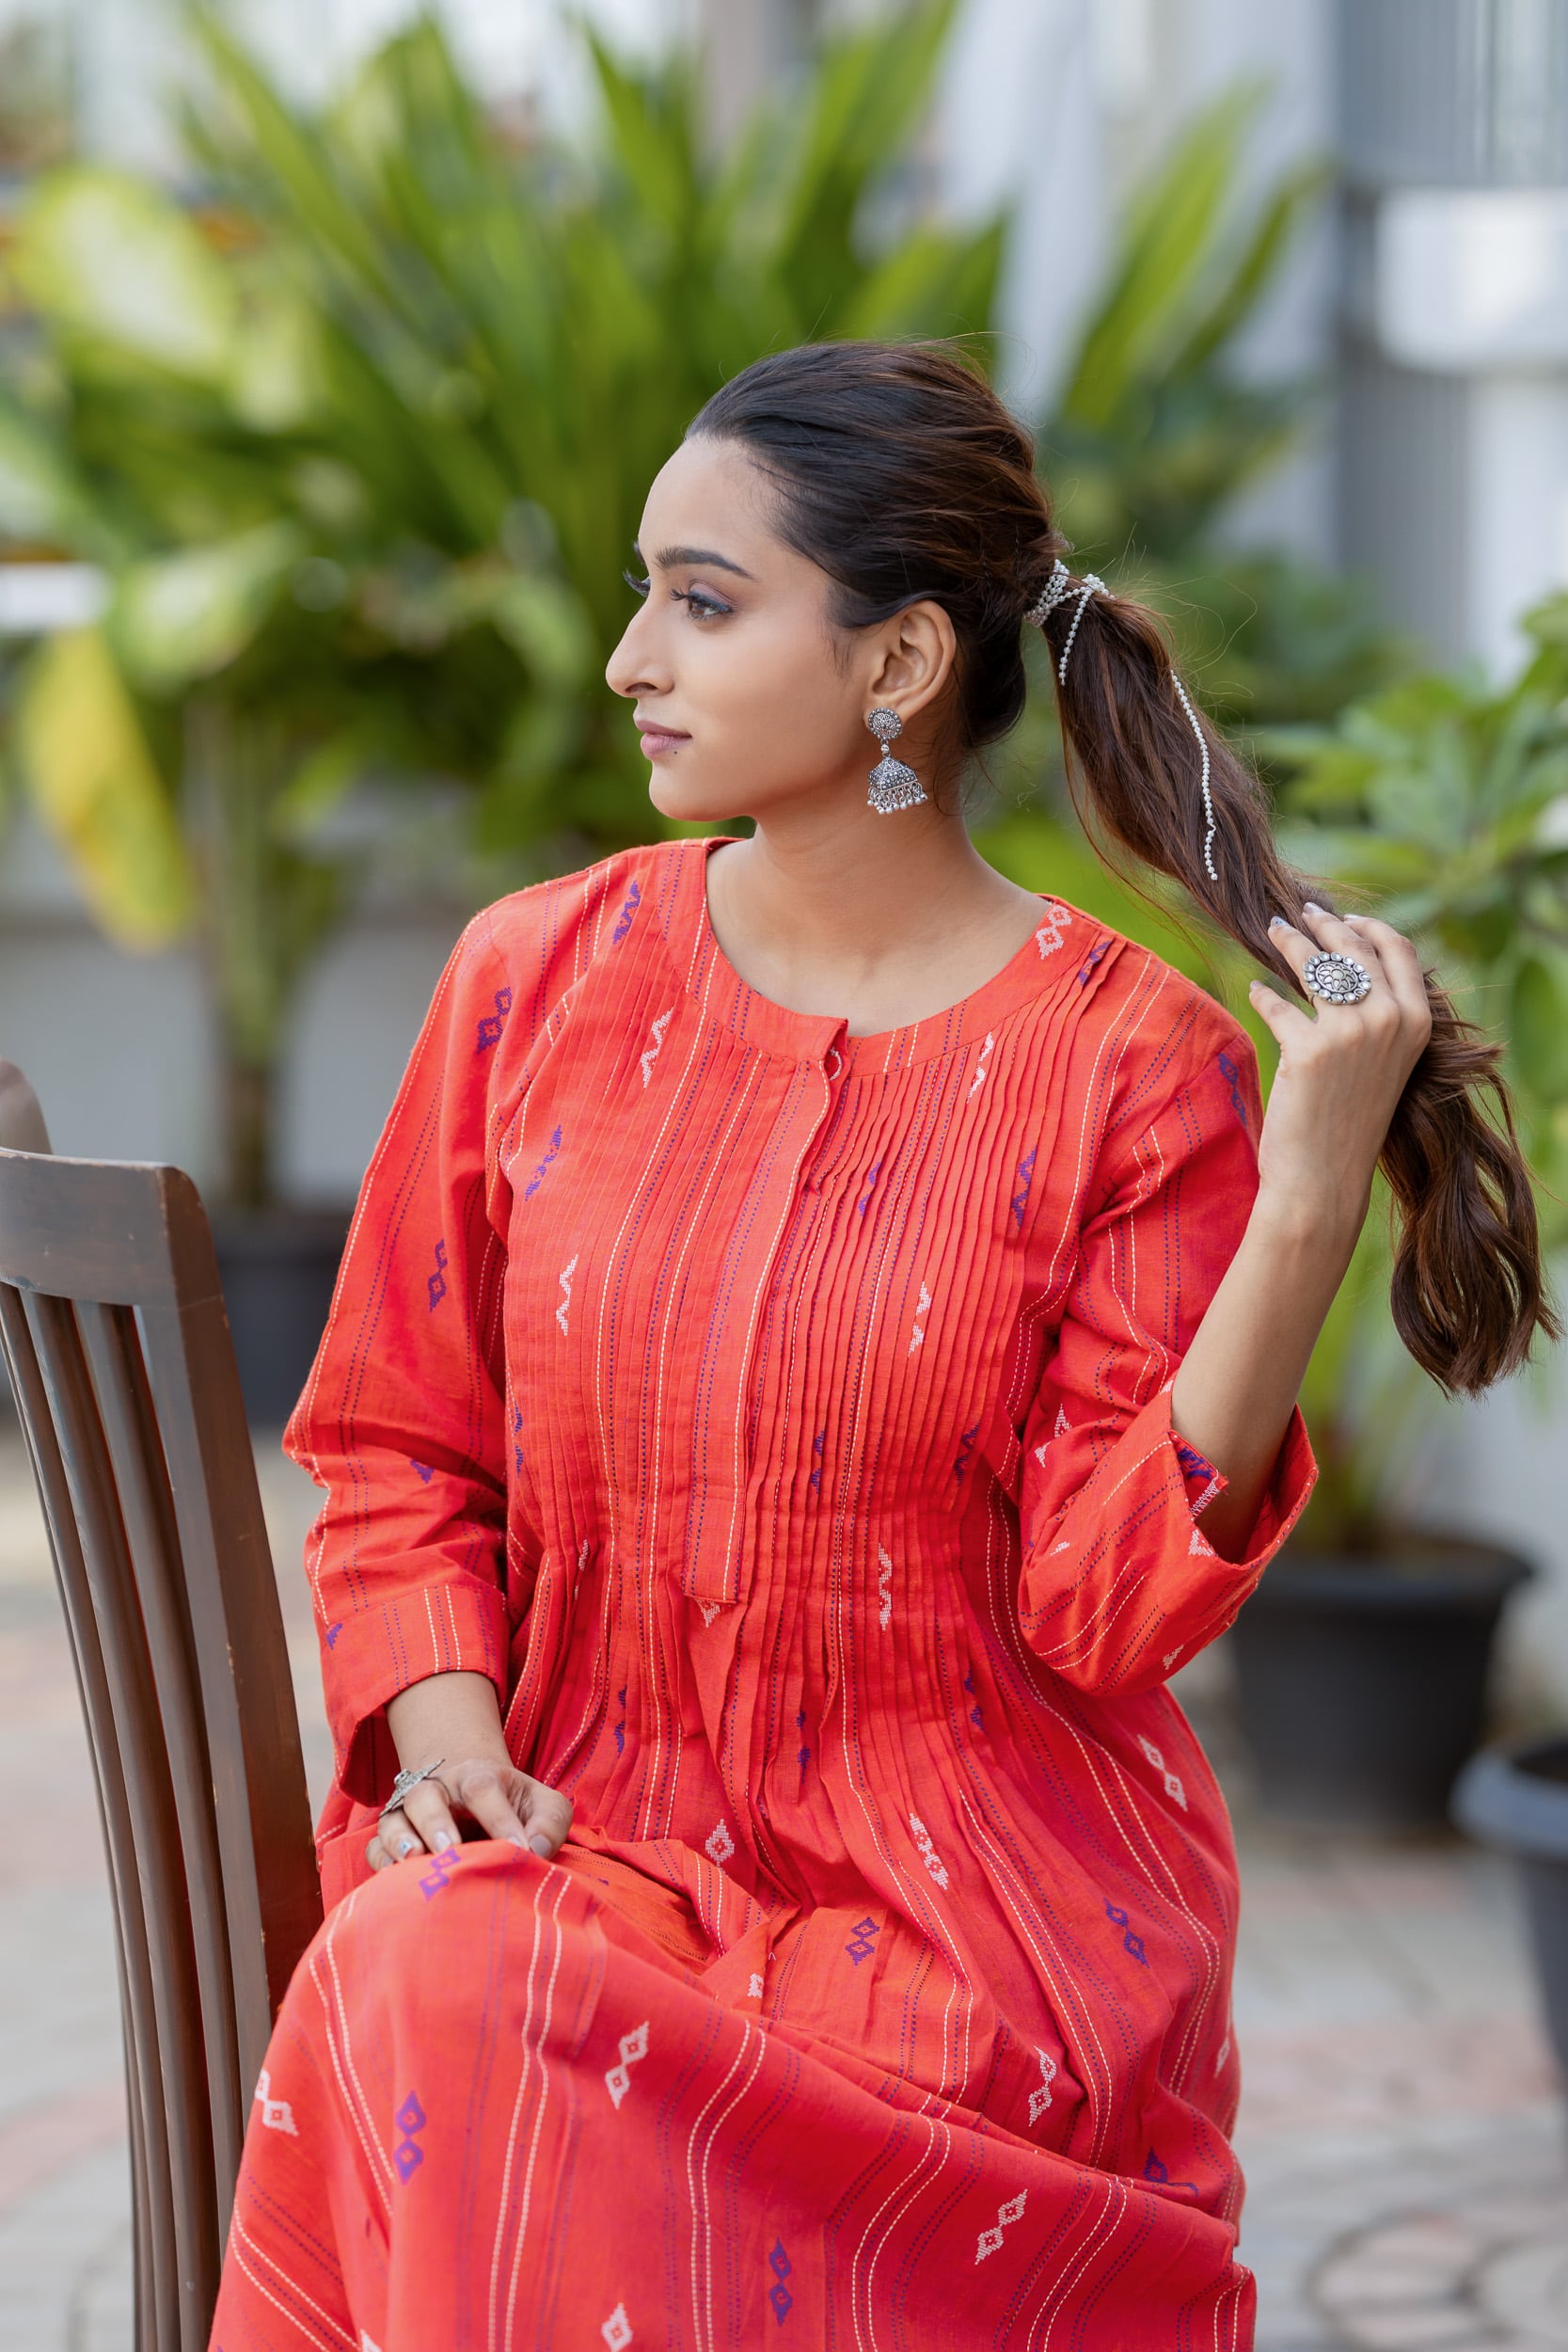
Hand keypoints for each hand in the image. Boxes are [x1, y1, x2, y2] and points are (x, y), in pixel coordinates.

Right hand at [367, 1755, 572, 1872]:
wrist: (479, 1802)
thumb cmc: (517, 1808)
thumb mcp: (545, 1807)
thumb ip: (549, 1823)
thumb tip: (534, 1851)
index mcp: (478, 1777)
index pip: (482, 1789)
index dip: (499, 1819)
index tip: (518, 1851)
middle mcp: (439, 1791)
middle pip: (426, 1795)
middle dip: (436, 1822)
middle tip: (450, 1851)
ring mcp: (410, 1815)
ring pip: (393, 1819)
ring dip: (400, 1840)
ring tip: (413, 1860)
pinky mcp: (393, 1840)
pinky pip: (375, 1846)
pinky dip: (380, 1861)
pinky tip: (394, 1880)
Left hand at [1248, 904, 1432, 1240]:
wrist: (1325, 1178)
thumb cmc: (1350, 1121)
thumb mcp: (1383, 1061)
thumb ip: (1377, 1015)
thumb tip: (1344, 964)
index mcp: (1418, 1021)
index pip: (1397, 949)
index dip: (1367, 926)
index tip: (1343, 917)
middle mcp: (1391, 1019)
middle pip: (1353, 947)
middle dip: (1323, 924)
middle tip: (1299, 914)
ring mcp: (1351, 1032)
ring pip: (1314, 964)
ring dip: (1289, 942)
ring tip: (1272, 930)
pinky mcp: (1308, 1047)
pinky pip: (1276, 1003)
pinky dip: (1262, 994)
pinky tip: (1255, 991)